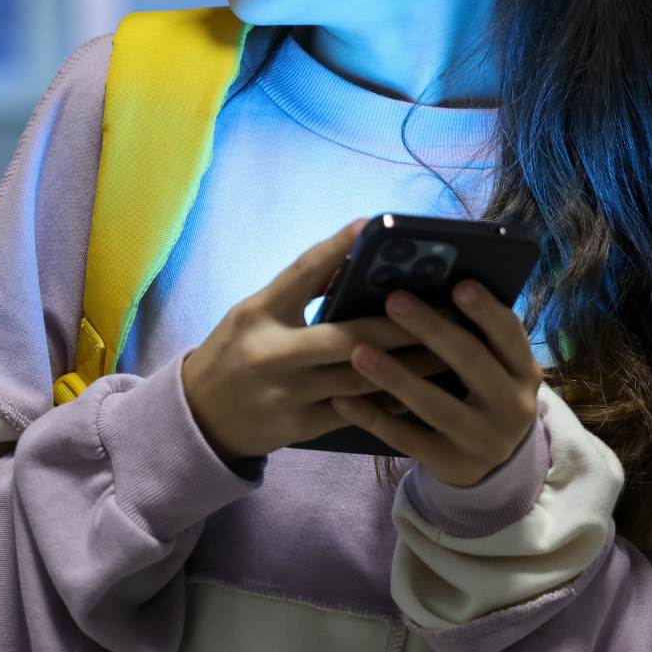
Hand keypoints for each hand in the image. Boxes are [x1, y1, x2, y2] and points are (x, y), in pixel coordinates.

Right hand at [181, 221, 444, 459]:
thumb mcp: (254, 312)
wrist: (200, 417)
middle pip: (348, 337)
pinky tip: (425, 389)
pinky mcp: (302, 426)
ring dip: (412, 365)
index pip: (300, 273)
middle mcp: (272, 353)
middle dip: (403, 326)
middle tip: (448, 312)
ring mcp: (288, 394)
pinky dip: (393, 399)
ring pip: (363, 378)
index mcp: (258, 313)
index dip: (337, 248)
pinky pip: (358, 411)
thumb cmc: (235, 352)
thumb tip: (354, 264)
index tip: (372, 226)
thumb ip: (299, 290)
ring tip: (451, 350)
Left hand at [330, 280, 542, 486]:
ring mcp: (482, 440)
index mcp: (523, 371)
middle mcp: (511, 406)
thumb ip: (472, 335)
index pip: (509, 335)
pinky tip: (342, 400)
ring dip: (396, 376)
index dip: (485, 311)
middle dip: (432, 330)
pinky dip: (374, 418)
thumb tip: (424, 284)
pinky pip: (407, 440)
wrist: (495, 464)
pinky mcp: (452, 465)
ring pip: (436, 405)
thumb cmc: (481, 393)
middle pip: (472, 363)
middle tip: (394, 300)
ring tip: (359, 351)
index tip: (458, 284)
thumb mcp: (493, 367)